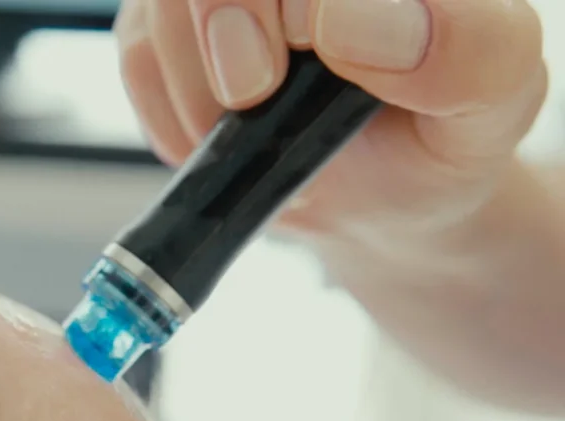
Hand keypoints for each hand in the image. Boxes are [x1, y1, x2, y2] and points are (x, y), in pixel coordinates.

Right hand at [115, 0, 545, 240]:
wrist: (380, 195)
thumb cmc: (436, 137)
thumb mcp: (492, 102)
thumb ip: (464, 50)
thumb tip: (347, 19)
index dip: (281, 5)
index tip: (295, 70)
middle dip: (220, 32)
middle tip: (252, 99)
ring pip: (160, 9)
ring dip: (198, 95)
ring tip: (256, 133)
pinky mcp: (170, 25)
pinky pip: (133, 53)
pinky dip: (171, 113)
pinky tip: (223, 133)